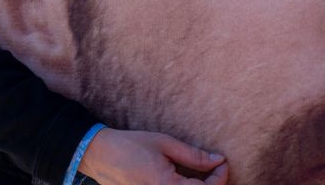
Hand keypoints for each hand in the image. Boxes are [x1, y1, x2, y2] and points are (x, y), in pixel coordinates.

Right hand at [78, 127, 227, 184]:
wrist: (102, 156)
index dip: (221, 177)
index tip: (222, 161)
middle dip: (212, 184)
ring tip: (202, 174)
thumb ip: (193, 155)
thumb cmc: (131, 146)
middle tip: (215, 168)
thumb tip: (217, 160)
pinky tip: (186, 179)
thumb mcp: (164, 144)